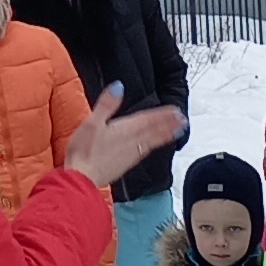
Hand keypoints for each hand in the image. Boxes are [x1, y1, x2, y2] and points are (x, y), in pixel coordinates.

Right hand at [65, 81, 187, 188]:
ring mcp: (130, 154)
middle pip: (154, 130)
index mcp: (124, 129)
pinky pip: (145, 152)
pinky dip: (154, 147)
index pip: (147, 119)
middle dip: (169, 124)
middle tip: (183, 120)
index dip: (162, 114)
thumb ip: (107, 104)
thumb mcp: (92, 122)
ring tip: (177, 131)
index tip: (175, 110)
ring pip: (152, 141)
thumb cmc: (84, 151)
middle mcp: (131, 142)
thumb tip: (118, 86)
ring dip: (166, 135)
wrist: (82, 178)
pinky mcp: (126, 164)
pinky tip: (154, 147)